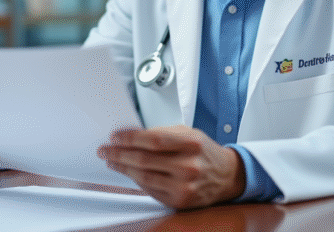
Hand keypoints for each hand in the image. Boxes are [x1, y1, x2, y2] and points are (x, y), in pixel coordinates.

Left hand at [97, 126, 245, 209]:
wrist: (227, 176)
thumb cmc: (205, 152)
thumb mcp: (189, 133)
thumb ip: (163, 133)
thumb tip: (132, 135)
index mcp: (191, 143)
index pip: (153, 139)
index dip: (130, 138)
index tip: (115, 137)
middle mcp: (189, 166)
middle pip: (145, 159)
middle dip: (120, 154)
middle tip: (106, 150)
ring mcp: (184, 186)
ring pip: (144, 177)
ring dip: (123, 168)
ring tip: (112, 161)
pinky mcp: (180, 201)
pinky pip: (151, 190)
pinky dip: (136, 180)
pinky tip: (129, 173)